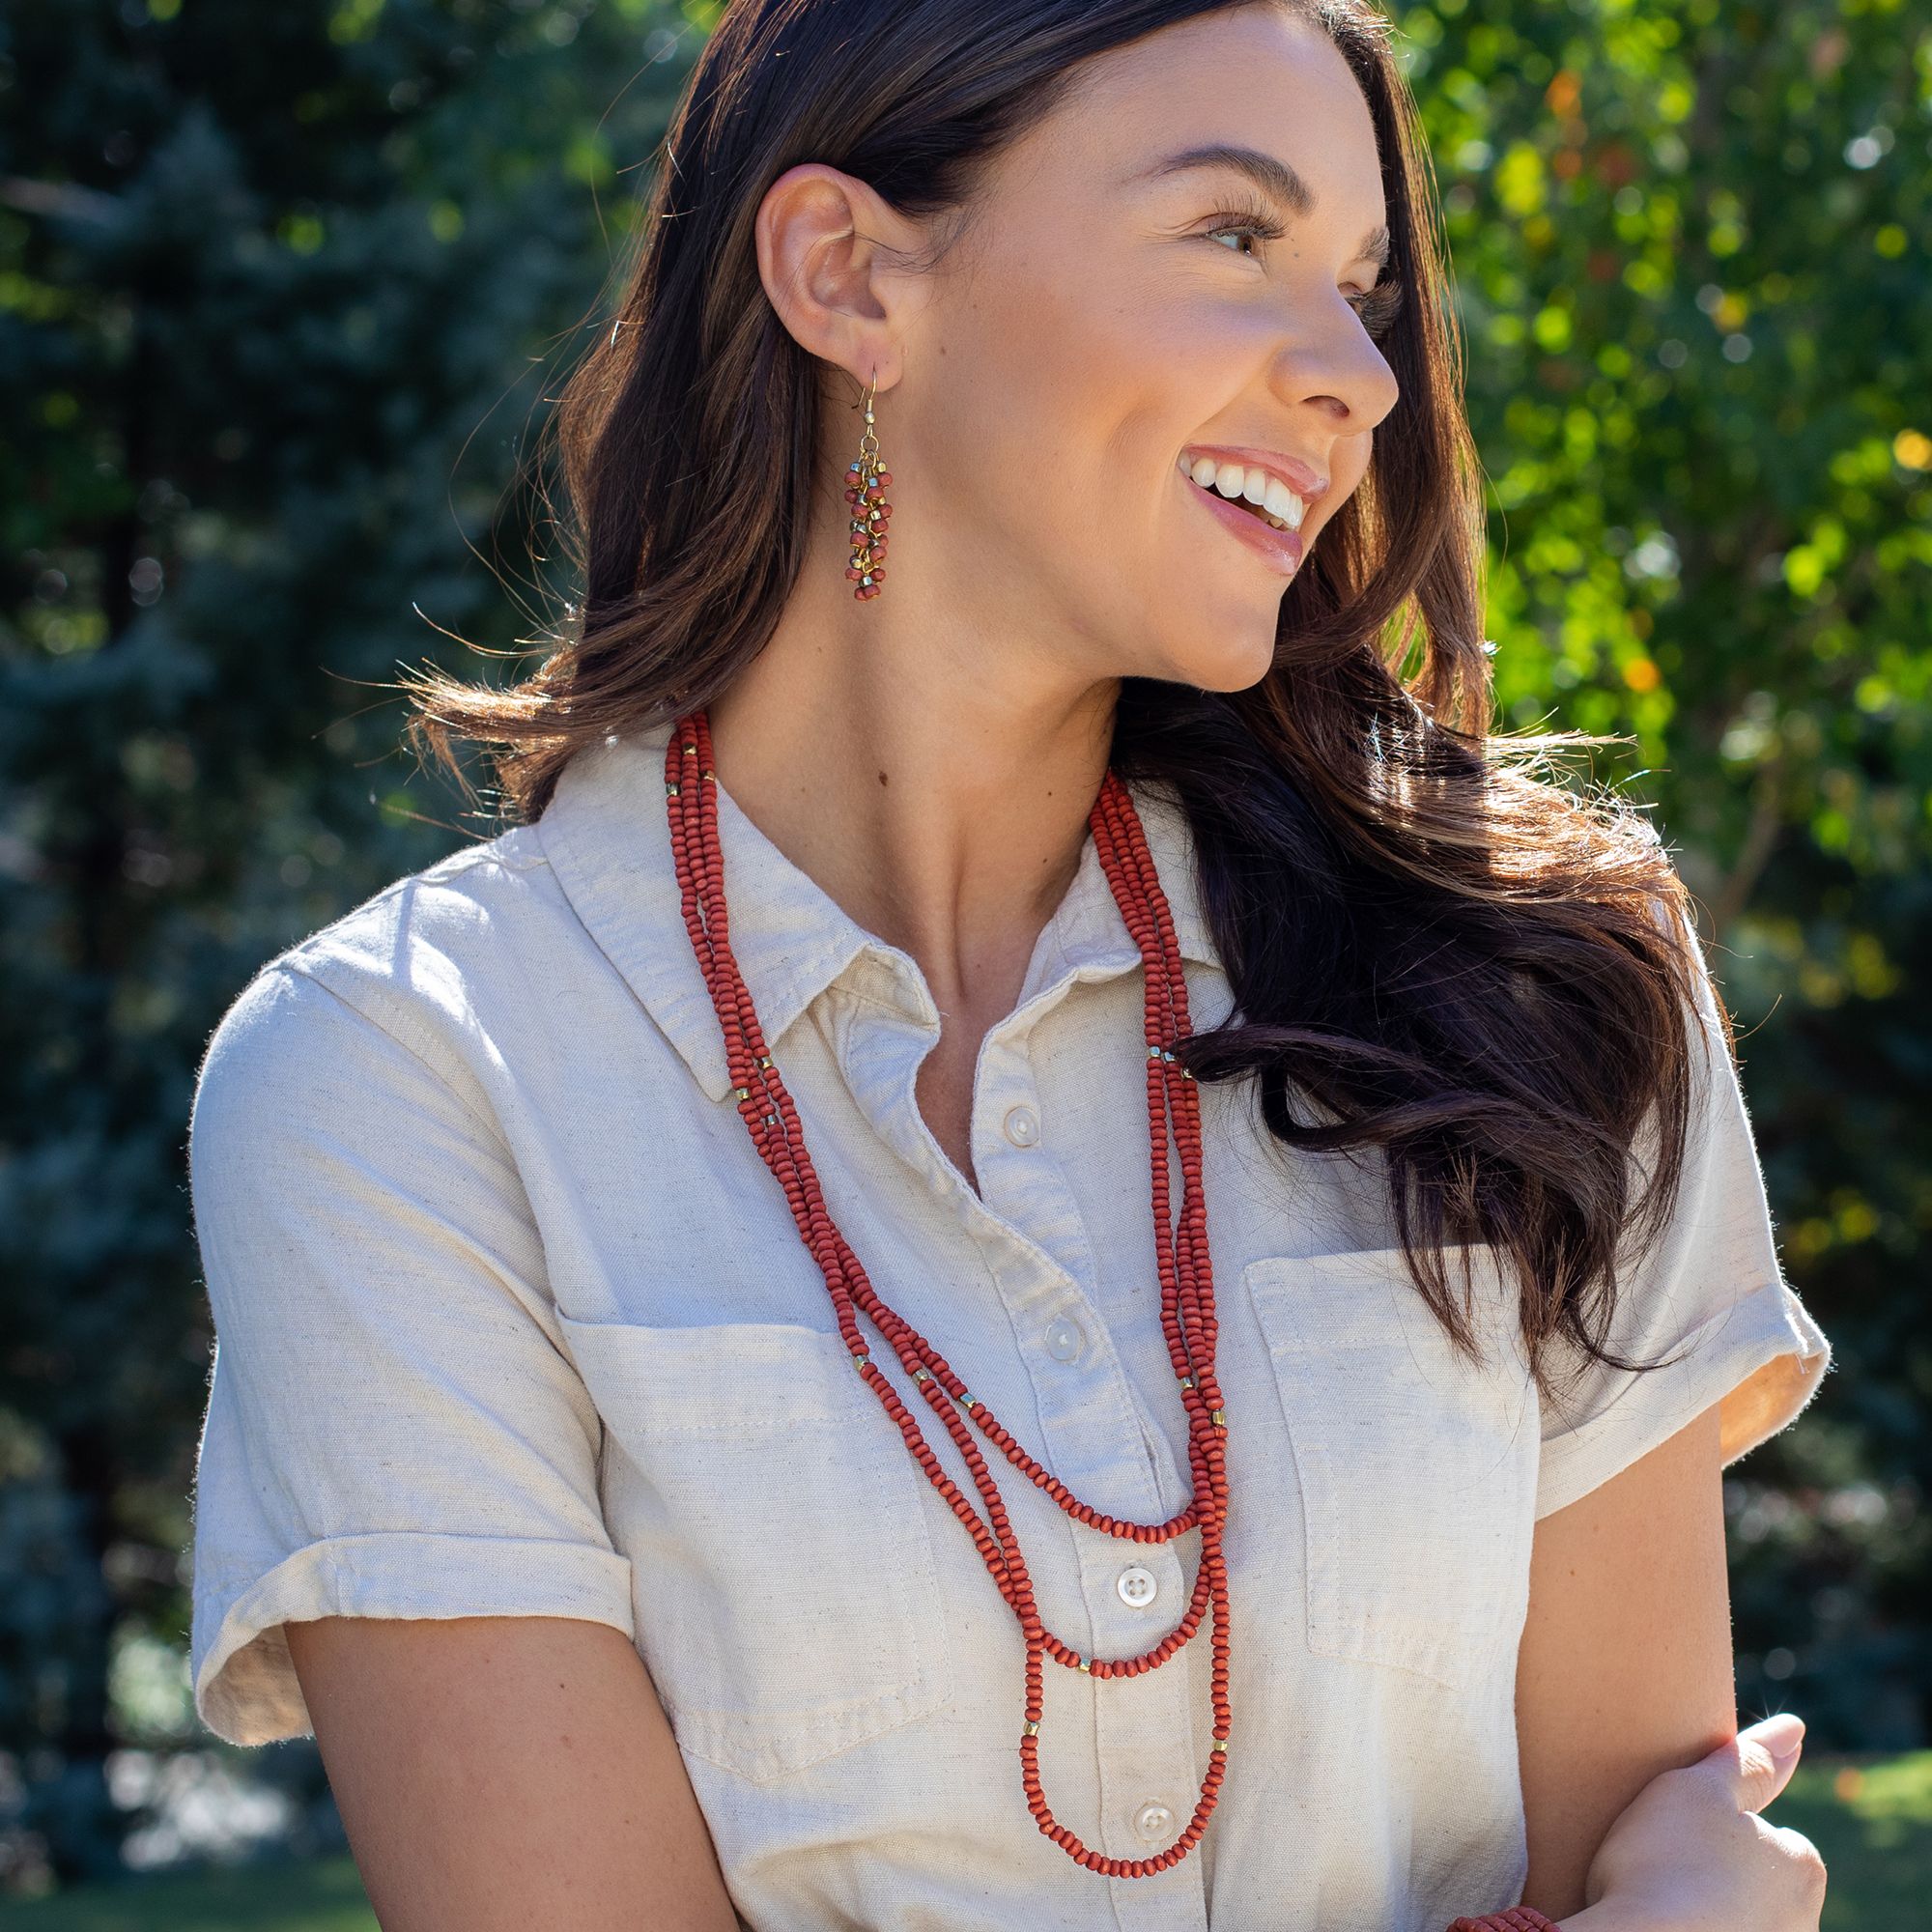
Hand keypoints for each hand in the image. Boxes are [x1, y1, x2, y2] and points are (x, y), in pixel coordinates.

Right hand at [1567, 1712, 1827, 1931]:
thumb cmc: (1664, 1863)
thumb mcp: (1697, 1790)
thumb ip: (1747, 1762)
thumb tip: (1794, 1728)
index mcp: (1801, 1865)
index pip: (1768, 1833)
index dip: (1718, 1828)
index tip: (1680, 1835)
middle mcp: (1805, 1920)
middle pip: (1757, 1879)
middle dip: (1721, 1872)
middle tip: (1666, 1866)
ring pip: (1740, 1914)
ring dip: (1710, 1905)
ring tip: (1660, 1899)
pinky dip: (1699, 1928)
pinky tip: (1664, 1923)